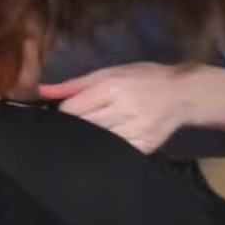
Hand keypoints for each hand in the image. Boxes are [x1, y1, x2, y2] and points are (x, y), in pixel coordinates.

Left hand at [37, 63, 217, 153]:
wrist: (183, 94)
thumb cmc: (144, 78)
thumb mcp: (111, 72)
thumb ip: (75, 84)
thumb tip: (41, 91)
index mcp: (112, 87)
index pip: (73, 109)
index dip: (62, 114)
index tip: (60, 116)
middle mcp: (123, 109)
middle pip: (83, 126)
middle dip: (73, 128)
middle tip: (70, 128)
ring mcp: (135, 130)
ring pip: (97, 142)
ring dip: (87, 140)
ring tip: (86, 137)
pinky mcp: (144, 147)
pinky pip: (114, 152)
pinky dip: (105, 149)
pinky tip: (102, 146)